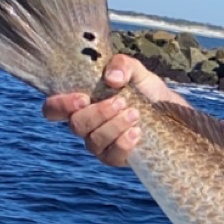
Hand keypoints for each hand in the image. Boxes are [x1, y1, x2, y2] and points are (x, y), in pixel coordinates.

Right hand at [41, 54, 187, 166]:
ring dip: (114, 126)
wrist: (170, 111)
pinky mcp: (115, 158)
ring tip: (136, 113)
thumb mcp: (135, 70)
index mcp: (81, 102)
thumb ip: (122, 65)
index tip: (83, 97)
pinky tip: (137, 131)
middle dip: (98, 113)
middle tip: (122, 101)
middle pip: (76, 125)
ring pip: (93, 141)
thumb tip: (112, 79)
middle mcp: (85, 125)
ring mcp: (99, 144)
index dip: (59, 106)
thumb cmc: (145, 90)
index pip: (52, 110)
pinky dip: (124, 143)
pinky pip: (111, 156)